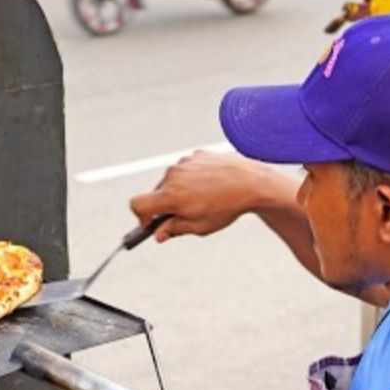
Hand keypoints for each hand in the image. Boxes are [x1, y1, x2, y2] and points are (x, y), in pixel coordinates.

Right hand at [129, 152, 284, 241]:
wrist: (252, 183)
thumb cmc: (227, 208)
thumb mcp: (200, 226)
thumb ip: (174, 229)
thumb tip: (159, 235)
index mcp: (171, 196)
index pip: (137, 204)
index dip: (141, 217)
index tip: (151, 223)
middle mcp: (173, 176)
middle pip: (156, 193)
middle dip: (166, 204)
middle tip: (186, 213)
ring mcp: (184, 163)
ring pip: (171, 180)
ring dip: (179, 190)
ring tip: (202, 198)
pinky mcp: (195, 155)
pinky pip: (185, 168)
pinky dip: (191, 178)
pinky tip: (209, 185)